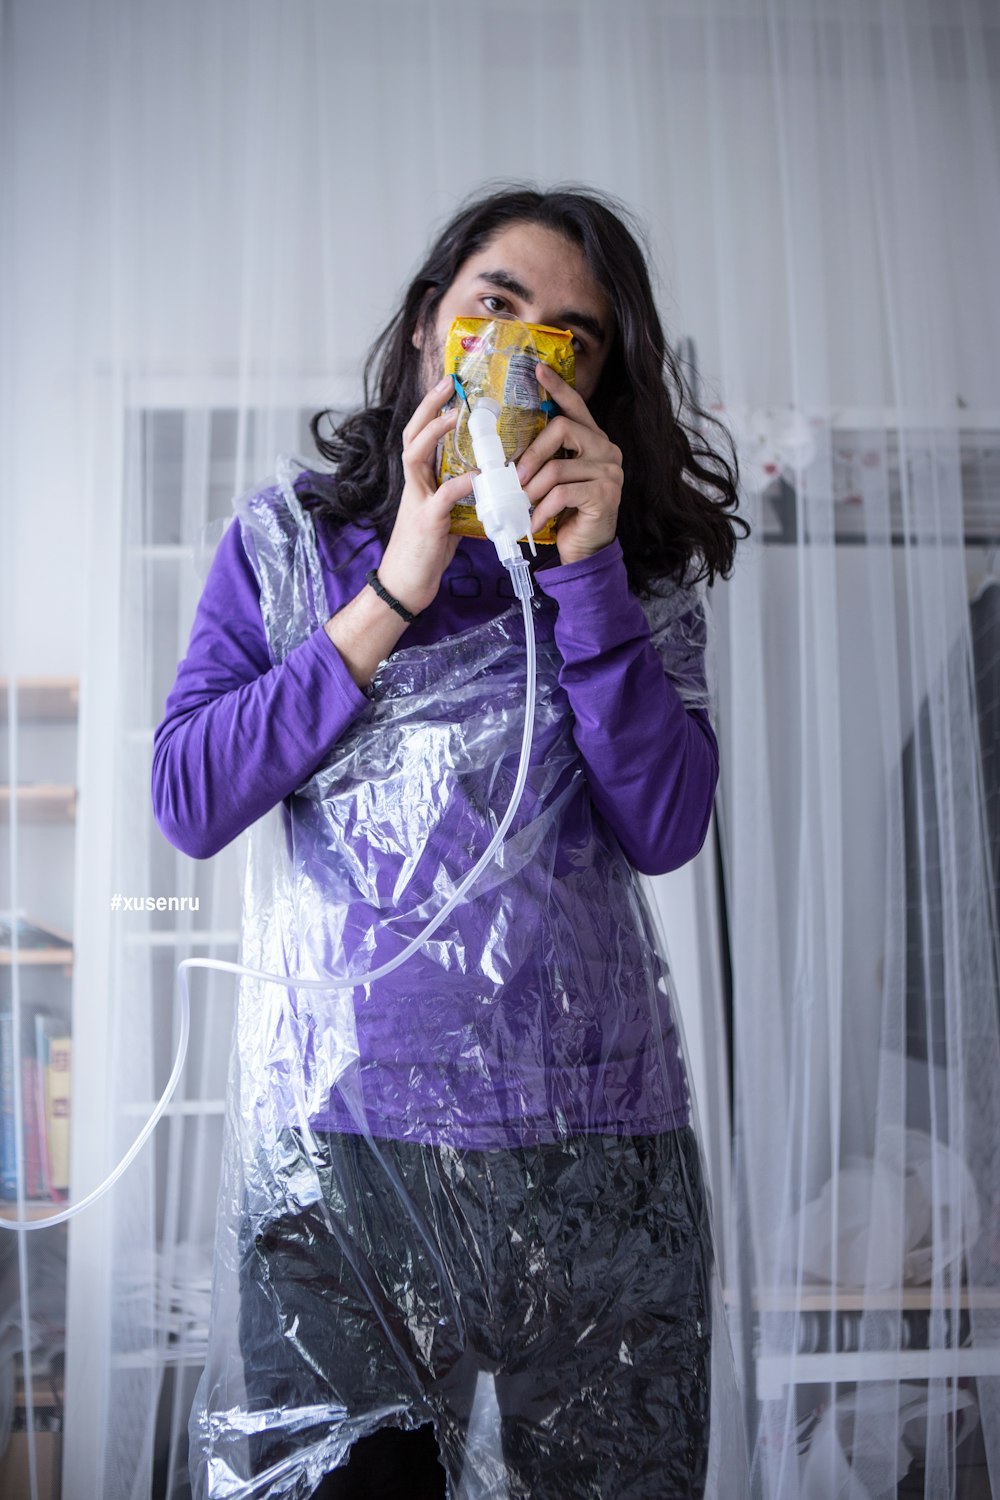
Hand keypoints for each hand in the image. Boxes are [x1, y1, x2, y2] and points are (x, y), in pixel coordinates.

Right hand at [376, 376, 473, 614]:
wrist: (404, 588)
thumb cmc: (425, 555)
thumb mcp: (444, 518)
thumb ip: (459, 498)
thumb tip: (486, 484)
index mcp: (418, 483)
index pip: (419, 437)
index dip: (431, 410)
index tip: (449, 387)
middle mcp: (414, 486)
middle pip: (412, 435)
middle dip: (428, 406)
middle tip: (448, 382)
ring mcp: (417, 502)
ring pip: (415, 456)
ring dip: (434, 433)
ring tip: (455, 415)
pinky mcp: (428, 523)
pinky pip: (443, 496)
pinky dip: (461, 483)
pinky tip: (478, 475)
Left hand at [515, 363, 622, 565]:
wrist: (584, 549)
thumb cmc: (564, 512)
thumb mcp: (551, 479)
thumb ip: (543, 458)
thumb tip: (507, 451)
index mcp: (593, 439)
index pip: (576, 405)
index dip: (557, 387)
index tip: (537, 370)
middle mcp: (607, 449)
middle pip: (563, 429)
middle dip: (532, 453)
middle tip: (513, 477)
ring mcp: (610, 471)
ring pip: (558, 467)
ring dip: (532, 489)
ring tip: (521, 504)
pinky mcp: (606, 494)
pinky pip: (563, 493)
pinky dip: (542, 509)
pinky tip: (534, 521)